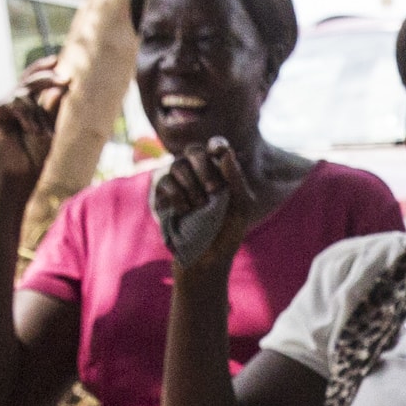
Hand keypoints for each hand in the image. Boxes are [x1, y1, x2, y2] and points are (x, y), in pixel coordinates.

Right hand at [0, 58, 63, 202]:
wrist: (23, 175)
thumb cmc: (38, 155)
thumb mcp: (51, 126)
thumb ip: (54, 107)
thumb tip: (62, 84)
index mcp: (23, 103)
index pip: (32, 79)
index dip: (43, 67)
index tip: (59, 59)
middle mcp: (9, 101)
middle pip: (28, 80)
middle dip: (47, 78)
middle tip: (65, 79)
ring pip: (22, 94)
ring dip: (37, 114)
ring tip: (44, 134)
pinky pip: (12, 103)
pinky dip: (26, 116)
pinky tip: (32, 131)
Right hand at [153, 136, 262, 271]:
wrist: (207, 260)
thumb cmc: (228, 234)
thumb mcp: (241, 208)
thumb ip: (236, 179)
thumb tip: (223, 152)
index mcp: (220, 172)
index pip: (216, 146)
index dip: (216, 144)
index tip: (219, 151)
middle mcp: (198, 173)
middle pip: (194, 150)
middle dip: (204, 168)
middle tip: (213, 190)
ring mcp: (179, 183)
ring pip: (177, 165)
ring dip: (191, 185)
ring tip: (200, 207)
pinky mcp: (163, 196)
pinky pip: (164, 181)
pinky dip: (176, 195)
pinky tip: (185, 210)